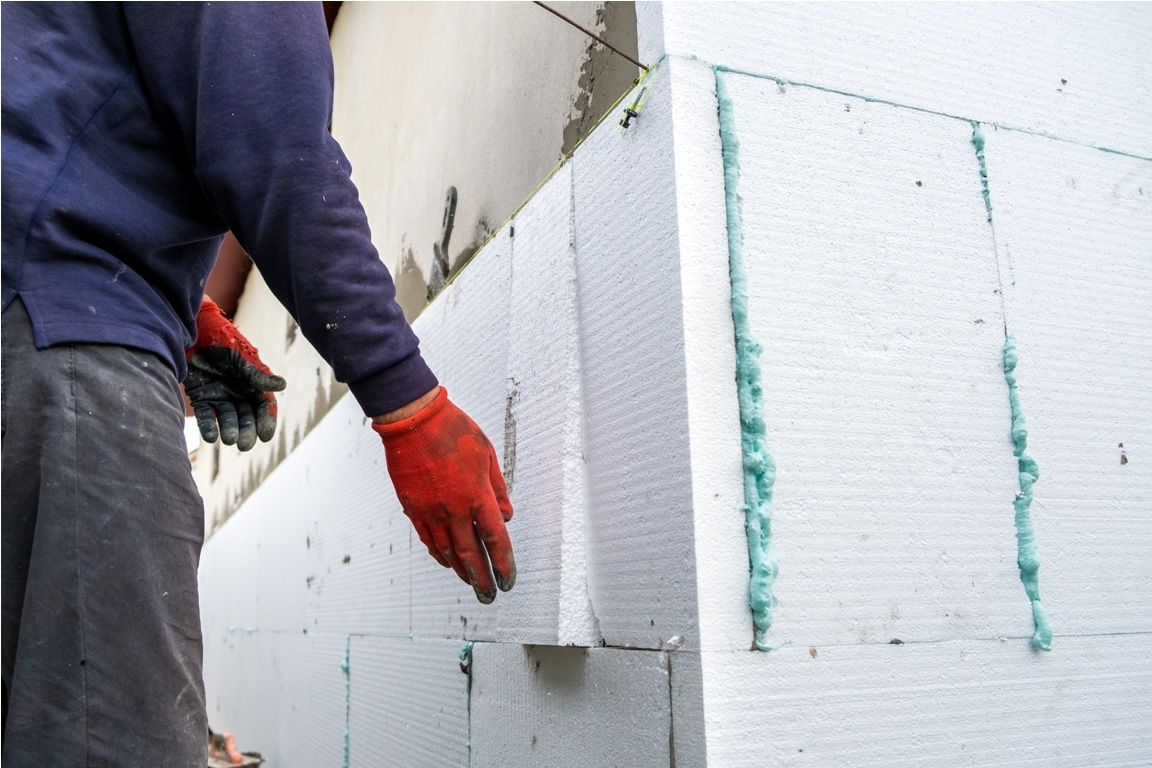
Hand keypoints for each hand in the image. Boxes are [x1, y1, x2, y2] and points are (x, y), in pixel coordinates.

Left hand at [184, 297, 286, 451]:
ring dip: (229, 430)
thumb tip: (282, 385)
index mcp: (253, 382)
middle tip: (244, 445)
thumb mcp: (240, 358)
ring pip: (228, 419)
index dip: (266, 421)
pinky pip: (207, 416)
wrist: (191, 333)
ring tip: (229, 439)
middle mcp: (239, 392)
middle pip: (247, 416)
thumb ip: (256, 374)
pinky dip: (209, 427)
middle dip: (247, 431)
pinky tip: (211, 437)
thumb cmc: (220, 341)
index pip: (264, 405)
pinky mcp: (202, 398)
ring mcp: (220, 396)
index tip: (265, 436)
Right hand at [373, 387, 515, 602]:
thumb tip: (506, 516)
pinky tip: (447, 562)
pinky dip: (439, 554)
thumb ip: (498, 488)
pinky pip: (427, 539)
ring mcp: (430, 510)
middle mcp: (453, 508)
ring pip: (447, 551)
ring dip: (460, 570)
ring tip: (470, 582)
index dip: (503, 563)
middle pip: (470, 553)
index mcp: (476, 494)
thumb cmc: (454, 431)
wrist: (413, 420)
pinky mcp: (412, 507)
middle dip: (481, 578)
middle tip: (489, 596)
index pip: (495, 538)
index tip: (508, 581)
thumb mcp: (487, 454)